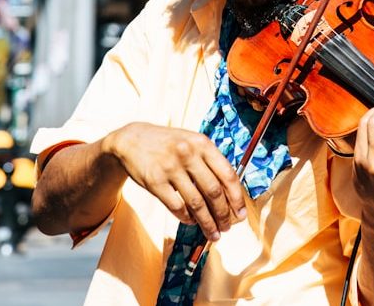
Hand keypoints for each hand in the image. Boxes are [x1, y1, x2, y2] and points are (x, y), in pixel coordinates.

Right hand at [103, 122, 246, 239]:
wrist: (132, 140)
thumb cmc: (168, 144)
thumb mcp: (192, 142)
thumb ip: (210, 162)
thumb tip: (230, 194)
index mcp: (202, 144)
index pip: (227, 174)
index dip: (237, 198)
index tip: (241, 214)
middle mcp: (188, 154)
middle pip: (213, 192)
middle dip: (223, 214)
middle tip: (227, 228)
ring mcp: (170, 168)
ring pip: (196, 203)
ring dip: (207, 222)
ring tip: (213, 233)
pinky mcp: (155, 181)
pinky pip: (177, 207)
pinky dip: (187, 218)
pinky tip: (192, 222)